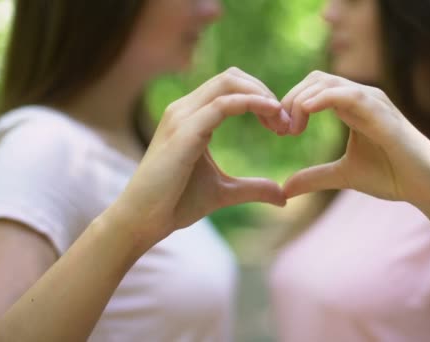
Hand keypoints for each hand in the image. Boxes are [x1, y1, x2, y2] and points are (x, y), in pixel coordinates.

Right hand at [112, 68, 289, 238]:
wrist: (144, 220)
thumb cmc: (176, 203)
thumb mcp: (224, 192)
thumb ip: (253, 188)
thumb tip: (283, 197)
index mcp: (191, 116)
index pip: (230, 86)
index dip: (260, 97)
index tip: (282, 124)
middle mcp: (184, 109)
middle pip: (232, 76)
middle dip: (265, 92)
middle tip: (286, 122)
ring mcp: (182, 117)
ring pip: (228, 82)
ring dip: (262, 96)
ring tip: (282, 122)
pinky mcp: (184, 131)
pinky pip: (222, 105)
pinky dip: (251, 104)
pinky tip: (272, 116)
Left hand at [281, 71, 429, 209]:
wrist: (427, 187)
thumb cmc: (392, 176)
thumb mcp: (343, 175)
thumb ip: (314, 177)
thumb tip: (284, 189)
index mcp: (352, 107)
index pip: (313, 87)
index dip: (291, 104)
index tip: (279, 131)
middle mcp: (362, 97)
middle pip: (314, 79)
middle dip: (290, 100)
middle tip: (280, 129)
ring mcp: (372, 100)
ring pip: (326, 81)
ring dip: (300, 101)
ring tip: (291, 129)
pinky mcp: (381, 111)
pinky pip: (345, 93)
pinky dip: (320, 100)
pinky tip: (304, 115)